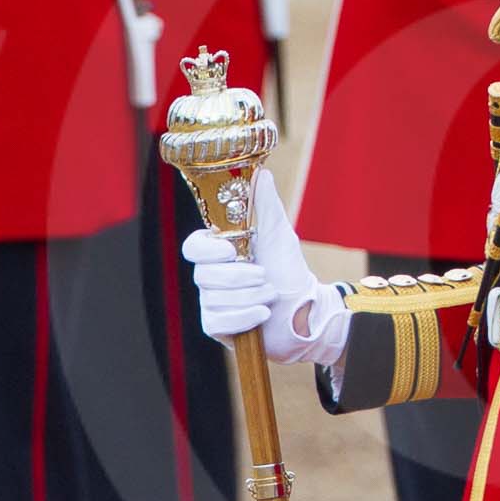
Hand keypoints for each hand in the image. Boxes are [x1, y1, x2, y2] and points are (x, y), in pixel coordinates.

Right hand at [181, 168, 350, 366]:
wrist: (306, 310)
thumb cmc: (289, 270)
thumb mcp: (278, 234)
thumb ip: (265, 206)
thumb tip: (260, 173)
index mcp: (220, 253)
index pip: (193, 247)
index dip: (206, 250)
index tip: (230, 249)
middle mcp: (211, 277)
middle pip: (203, 276)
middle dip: (239, 277)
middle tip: (265, 276)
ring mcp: (212, 303)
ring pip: (214, 300)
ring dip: (250, 297)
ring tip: (271, 294)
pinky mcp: (219, 327)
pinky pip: (219, 322)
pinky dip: (246, 317)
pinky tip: (264, 314)